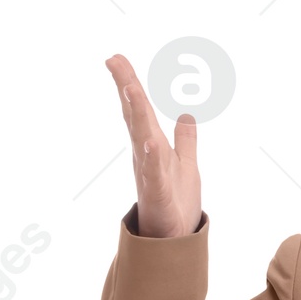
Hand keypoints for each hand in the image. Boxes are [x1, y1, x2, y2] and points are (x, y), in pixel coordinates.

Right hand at [105, 55, 201, 238]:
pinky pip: (154, 173)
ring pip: (142, 138)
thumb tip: (186, 115)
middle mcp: (146, 155)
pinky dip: (152, 158)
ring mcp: (150, 173)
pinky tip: (151, 142)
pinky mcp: (158, 193)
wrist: (175, 241)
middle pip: (135, 116)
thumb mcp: (186, 164)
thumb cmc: (177, 203)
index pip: (139, 110)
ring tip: (130, 87)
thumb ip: (185, 140)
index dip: (129, 84)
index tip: (116, 58)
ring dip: (137, 113)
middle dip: (126, 87)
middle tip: (114, 61)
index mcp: (152, 146)